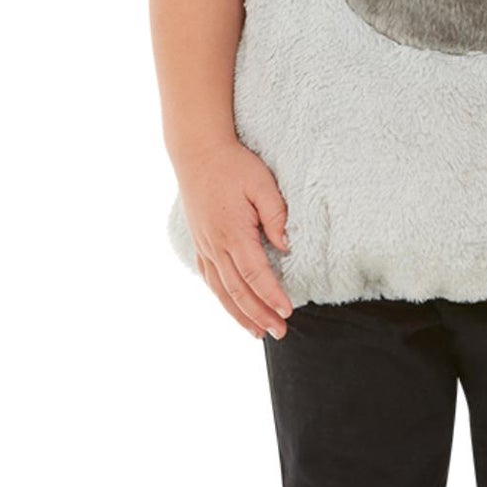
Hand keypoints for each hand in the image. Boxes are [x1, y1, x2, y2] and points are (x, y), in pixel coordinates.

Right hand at [176, 137, 295, 338]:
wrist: (197, 152)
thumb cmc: (233, 165)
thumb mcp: (262, 184)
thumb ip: (275, 216)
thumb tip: (286, 246)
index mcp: (233, 232)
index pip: (256, 274)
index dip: (272, 296)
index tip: (288, 312)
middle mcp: (215, 244)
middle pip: (238, 290)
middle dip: (259, 314)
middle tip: (280, 333)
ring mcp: (205, 246)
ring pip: (222, 290)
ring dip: (240, 314)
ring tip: (258, 333)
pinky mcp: (200, 244)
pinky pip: (210, 279)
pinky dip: (223, 298)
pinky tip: (233, 309)